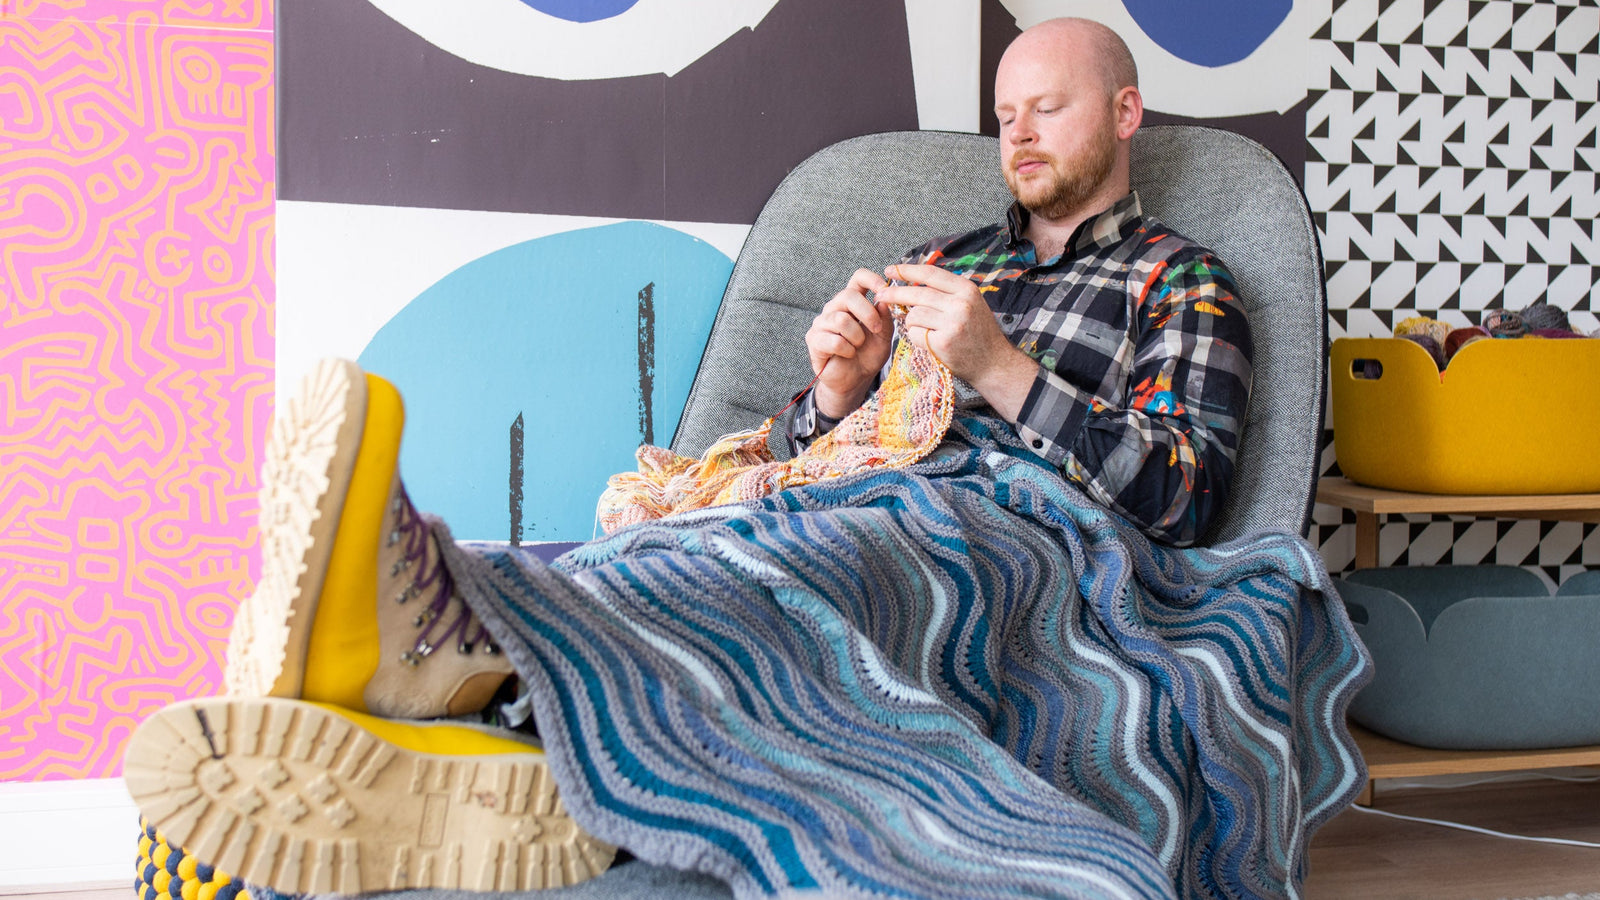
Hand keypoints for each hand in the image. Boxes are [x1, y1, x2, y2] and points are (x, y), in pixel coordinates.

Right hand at [804, 268, 894, 417]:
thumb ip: (885, 319)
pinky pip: (834, 340)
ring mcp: (822, 323)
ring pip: (841, 320)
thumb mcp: (883, 337)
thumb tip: (883, 300)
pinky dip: (847, 350)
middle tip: (876, 330)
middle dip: (867, 313)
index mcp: (853, 303)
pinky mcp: (814, 340)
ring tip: (858, 346)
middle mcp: (835, 308)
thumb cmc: (867, 356)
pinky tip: (848, 355)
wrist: (854, 381)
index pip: (857, 278)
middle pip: (848, 295)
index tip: (883, 289)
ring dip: (857, 337)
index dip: (871, 279)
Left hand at [878, 263, 1037, 420]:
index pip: (930, 274)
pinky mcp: (942, 342)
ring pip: (913, 315)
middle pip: (916, 293)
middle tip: (880, 294)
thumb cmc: (978, 333)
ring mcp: (952, 323)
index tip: (890, 269)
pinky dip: (916, 338)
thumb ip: (946, 292)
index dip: (907, 270)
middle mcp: (960, 304)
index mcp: (966, 289)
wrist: (993, 363)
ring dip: (912, 322)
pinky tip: (929, 342)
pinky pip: (914, 334)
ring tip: (927, 330)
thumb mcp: (970, 303)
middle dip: (894, 293)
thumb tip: (911, 281)